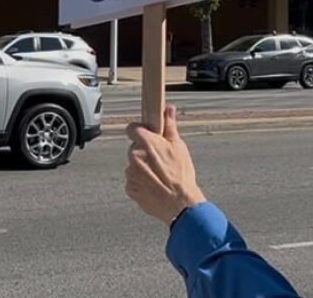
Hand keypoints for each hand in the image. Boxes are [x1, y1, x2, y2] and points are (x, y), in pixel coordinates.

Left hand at [125, 105, 206, 225]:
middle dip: (144, 152)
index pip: (132, 128)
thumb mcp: (179, 147)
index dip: (139, 130)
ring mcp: (130, 174)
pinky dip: (141, 182)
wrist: (180, 204)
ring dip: (142, 168)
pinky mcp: (130, 189)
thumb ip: (170, 126)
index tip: (147, 135)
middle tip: (160, 159)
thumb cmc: (182, 175)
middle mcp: (134, 156)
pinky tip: (155, 186)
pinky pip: (133, 181)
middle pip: (134, 148)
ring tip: (159, 176)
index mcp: (146, 143)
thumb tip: (168, 109)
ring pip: (134, 165)